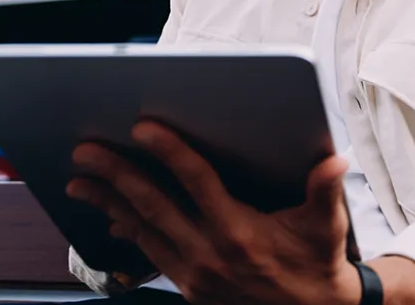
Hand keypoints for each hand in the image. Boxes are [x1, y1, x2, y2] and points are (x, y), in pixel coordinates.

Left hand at [65, 122, 361, 304]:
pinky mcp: (189, 286)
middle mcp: (210, 253)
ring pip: (143, 231)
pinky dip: (127, 232)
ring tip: (79, 181)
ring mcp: (195, 273)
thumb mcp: (327, 227)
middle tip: (86, 150)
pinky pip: (151, 254)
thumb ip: (326, 191)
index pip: (197, 182)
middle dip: (116, 175)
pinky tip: (109, 218)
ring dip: (109, 203)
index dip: (169, 152)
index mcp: (240, 232)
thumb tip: (335, 161)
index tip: (142, 127)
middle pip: (154, 205)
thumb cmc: (317, 263)